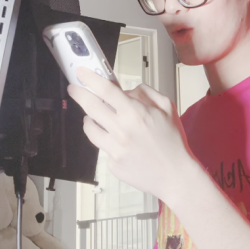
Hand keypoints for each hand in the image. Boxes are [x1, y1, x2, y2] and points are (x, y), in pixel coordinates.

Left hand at [67, 67, 193, 199]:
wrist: (175, 175)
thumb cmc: (173, 141)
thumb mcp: (168, 108)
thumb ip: (146, 93)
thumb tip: (126, 91)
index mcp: (136, 113)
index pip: (106, 90)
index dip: (90, 79)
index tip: (81, 73)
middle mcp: (121, 130)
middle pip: (91, 107)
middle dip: (79, 94)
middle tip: (74, 88)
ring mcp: (115, 149)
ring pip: (90, 128)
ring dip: (89, 118)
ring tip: (94, 116)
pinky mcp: (112, 164)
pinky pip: (102, 146)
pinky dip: (106, 139)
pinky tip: (117, 140)